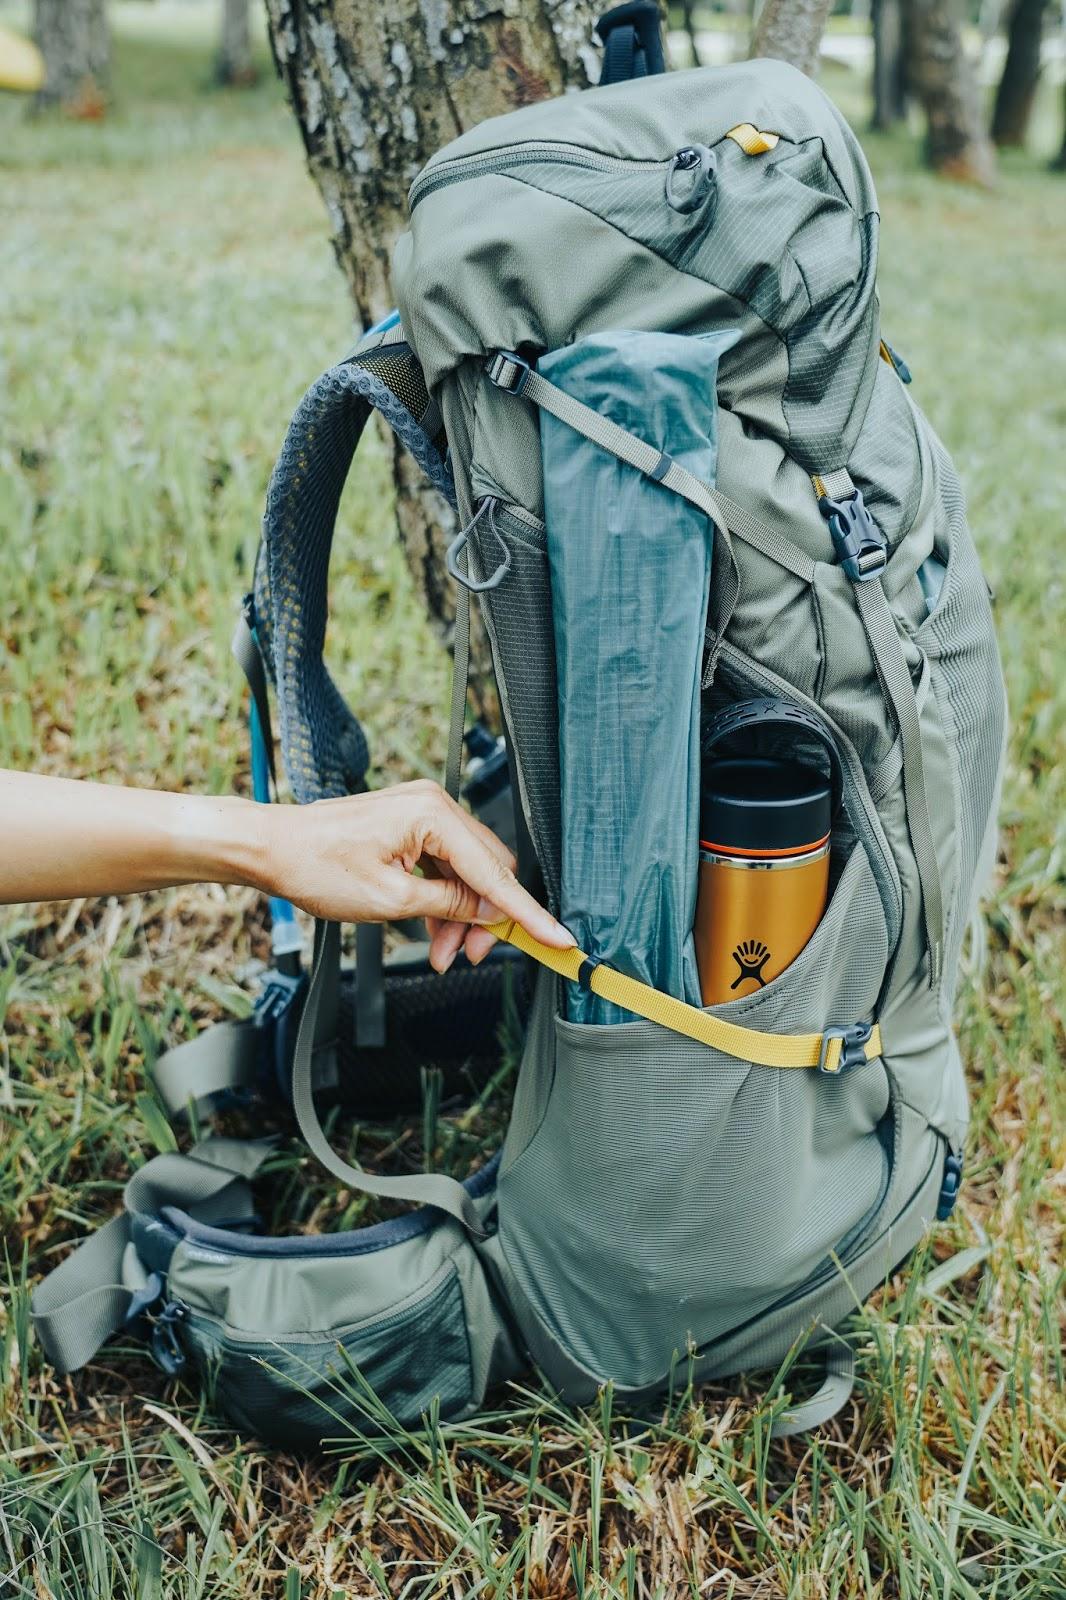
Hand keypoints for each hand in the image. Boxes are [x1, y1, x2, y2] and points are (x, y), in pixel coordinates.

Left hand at [259, 779, 573, 971]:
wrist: (274, 849)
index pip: (494, 873)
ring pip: (467, 873)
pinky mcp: (411, 826)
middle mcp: (434, 806)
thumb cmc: (316, 864)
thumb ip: (449, 904)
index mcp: (432, 815)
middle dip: (482, 920)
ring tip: (438, 951)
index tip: (557, 938)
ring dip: (460, 915)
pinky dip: (443, 900)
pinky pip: (445, 866)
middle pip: (487, 872)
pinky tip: (431, 929)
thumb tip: (487, 911)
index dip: (527, 913)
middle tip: (465, 956)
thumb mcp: (390, 900)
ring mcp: (422, 813)